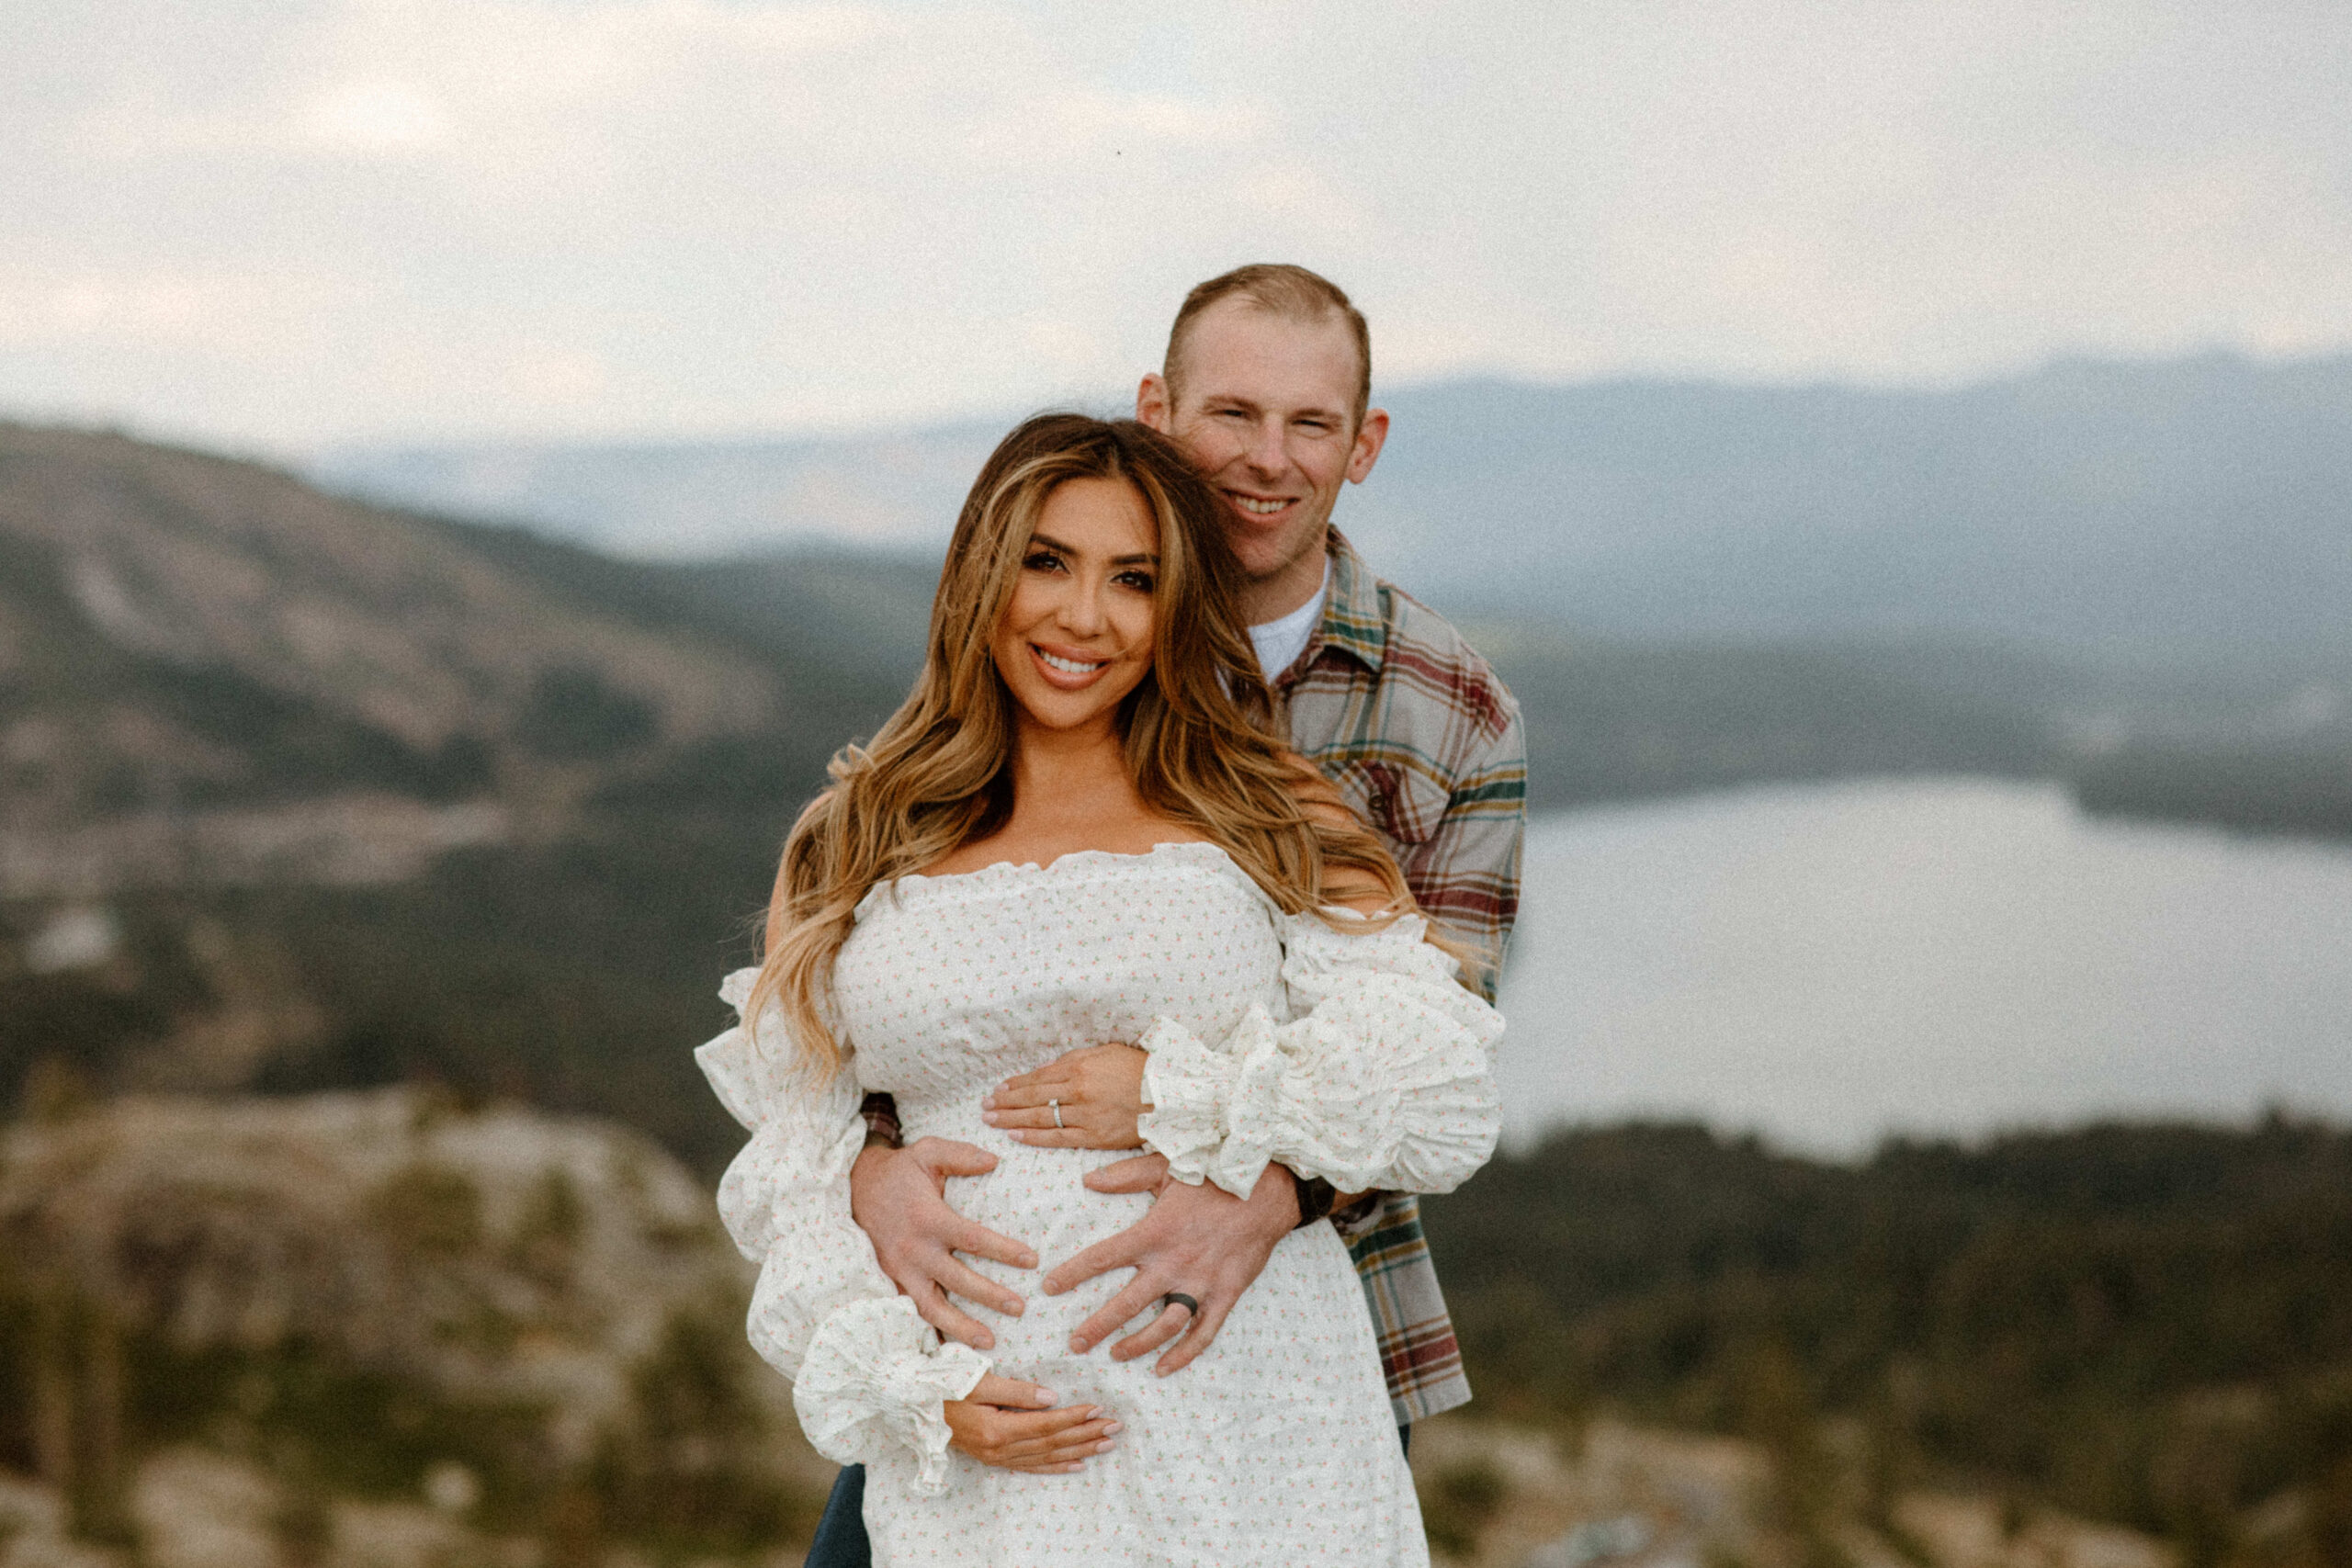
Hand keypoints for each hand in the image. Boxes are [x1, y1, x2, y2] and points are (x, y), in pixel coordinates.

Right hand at [850, 1138, 1037, 1351]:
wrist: (855, 1187)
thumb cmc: (900, 1171)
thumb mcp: (928, 1152)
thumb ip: (961, 1155)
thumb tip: (995, 1161)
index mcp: (928, 1218)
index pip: (972, 1239)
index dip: (1003, 1251)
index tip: (1032, 1260)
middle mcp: (914, 1249)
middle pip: (957, 1279)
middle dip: (990, 1296)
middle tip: (1020, 1308)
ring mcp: (901, 1270)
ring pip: (931, 1307)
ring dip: (961, 1326)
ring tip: (990, 1342)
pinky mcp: (891, 1281)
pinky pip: (913, 1312)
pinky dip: (932, 1331)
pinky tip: (953, 1349)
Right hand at [945, 1373, 1120, 1473]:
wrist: (912, 1405)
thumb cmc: (945, 1386)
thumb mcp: (980, 1381)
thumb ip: (1018, 1391)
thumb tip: (1053, 1398)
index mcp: (998, 1429)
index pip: (1047, 1425)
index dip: (1075, 1418)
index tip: (1099, 1410)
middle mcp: (1000, 1449)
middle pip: (1052, 1444)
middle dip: (1086, 1435)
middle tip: (1115, 1427)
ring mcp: (996, 1457)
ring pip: (1046, 1457)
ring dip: (1078, 1451)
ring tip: (1105, 1445)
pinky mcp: (993, 1459)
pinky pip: (1030, 1467)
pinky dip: (1055, 1467)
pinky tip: (1076, 1465)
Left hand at [982, 1044, 1150, 1149]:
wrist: (1169, 1095)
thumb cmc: (1140, 1069)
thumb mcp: (1106, 1052)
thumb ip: (1076, 1060)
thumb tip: (1050, 1070)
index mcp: (1079, 1067)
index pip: (1038, 1077)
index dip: (1015, 1084)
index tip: (998, 1089)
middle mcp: (1077, 1090)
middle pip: (1032, 1097)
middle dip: (1005, 1102)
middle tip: (984, 1107)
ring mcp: (1084, 1115)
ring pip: (1039, 1117)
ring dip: (1011, 1118)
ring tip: (991, 1120)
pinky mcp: (1094, 1136)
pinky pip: (1057, 1138)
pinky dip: (1033, 1137)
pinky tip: (1015, 1135)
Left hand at [1043, 1154, 1298, 1375]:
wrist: (1268, 1190)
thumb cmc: (1214, 1175)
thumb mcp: (1166, 1166)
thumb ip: (1125, 1176)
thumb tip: (1088, 1180)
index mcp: (1154, 1232)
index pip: (1103, 1257)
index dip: (1073, 1274)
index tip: (1049, 1288)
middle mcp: (1174, 1263)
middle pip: (1128, 1304)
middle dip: (1098, 1327)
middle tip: (1075, 1344)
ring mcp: (1201, 1283)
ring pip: (1164, 1326)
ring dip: (1137, 1344)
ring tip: (1115, 1355)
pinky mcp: (1226, 1294)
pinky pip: (1203, 1333)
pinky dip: (1184, 1354)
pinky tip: (1164, 1368)